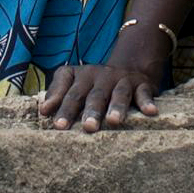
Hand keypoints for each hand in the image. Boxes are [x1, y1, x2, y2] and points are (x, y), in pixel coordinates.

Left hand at [42, 44, 162, 133]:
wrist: (130, 64)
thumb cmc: (95, 83)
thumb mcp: (75, 83)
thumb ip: (58, 93)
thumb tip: (42, 110)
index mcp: (81, 76)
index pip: (69, 91)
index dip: (62, 105)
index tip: (55, 123)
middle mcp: (100, 77)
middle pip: (93, 95)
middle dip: (90, 111)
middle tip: (87, 128)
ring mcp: (121, 80)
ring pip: (118, 94)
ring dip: (116, 107)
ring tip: (113, 122)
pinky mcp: (141, 84)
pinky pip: (144, 93)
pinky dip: (146, 102)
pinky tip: (150, 112)